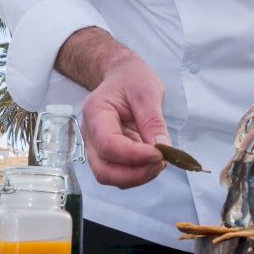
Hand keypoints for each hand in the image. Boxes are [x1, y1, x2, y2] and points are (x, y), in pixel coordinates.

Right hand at [81, 53, 168, 188]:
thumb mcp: (147, 92)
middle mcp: (90, 135)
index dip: (135, 156)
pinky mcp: (108, 155)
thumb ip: (153, 121)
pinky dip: (138, 173)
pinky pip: (119, 173)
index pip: (108, 145)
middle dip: (135, 175)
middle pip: (104, 170)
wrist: (122, 77)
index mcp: (96, 113)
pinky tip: (153, 159)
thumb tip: (163, 149)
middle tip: (161, 162)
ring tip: (160, 160)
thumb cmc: (131, 80)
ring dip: (138, 176)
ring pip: (110, 176)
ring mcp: (97, 147)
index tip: (160, 153)